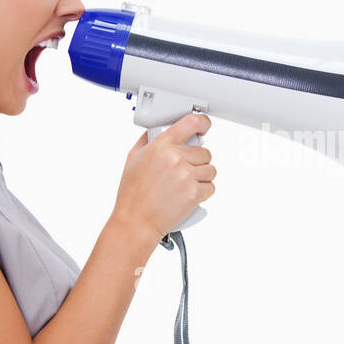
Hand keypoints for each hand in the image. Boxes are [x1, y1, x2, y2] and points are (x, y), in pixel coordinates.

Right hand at [112, 112, 215, 240]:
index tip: (204, 125)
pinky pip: (211, 187)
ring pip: (210, 169)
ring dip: (202, 176)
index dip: (202, 122)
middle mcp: (176, 158)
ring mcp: (187, 175)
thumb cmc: (133, 193)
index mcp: (162, 145)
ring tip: (184, 184)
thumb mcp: (133, 158)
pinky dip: (203, 191)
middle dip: (197, 161)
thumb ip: (147, 140)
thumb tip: (157, 130)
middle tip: (183, 171)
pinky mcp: (195, 193)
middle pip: (205, 152)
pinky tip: (188, 194)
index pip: (191, 123)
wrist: (136, 221)